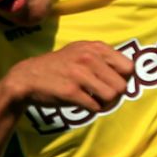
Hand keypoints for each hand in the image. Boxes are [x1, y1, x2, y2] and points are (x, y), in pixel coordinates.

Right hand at [2, 41, 133, 113]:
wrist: (27, 77)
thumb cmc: (58, 66)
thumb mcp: (80, 50)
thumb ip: (102, 57)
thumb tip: (129, 72)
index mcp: (94, 48)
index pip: (128, 67)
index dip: (123, 79)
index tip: (111, 82)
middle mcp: (88, 58)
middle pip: (122, 86)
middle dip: (114, 95)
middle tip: (102, 95)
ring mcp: (79, 75)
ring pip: (111, 97)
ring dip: (105, 103)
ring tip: (94, 100)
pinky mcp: (70, 92)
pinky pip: (95, 107)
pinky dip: (92, 109)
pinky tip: (83, 104)